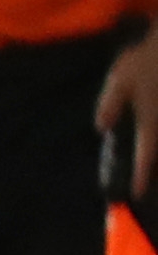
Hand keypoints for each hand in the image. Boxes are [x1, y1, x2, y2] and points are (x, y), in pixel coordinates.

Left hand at [99, 35, 157, 201]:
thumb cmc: (146, 59)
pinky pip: (157, 124)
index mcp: (152, 119)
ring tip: (143, 159)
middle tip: (141, 180)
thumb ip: (110, 104)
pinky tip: (145, 123)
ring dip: (152, 149)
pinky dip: (152, 134)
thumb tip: (101, 128)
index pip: (147, 155)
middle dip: (150, 166)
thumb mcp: (120, 79)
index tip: (136, 194)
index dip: (141, 176)